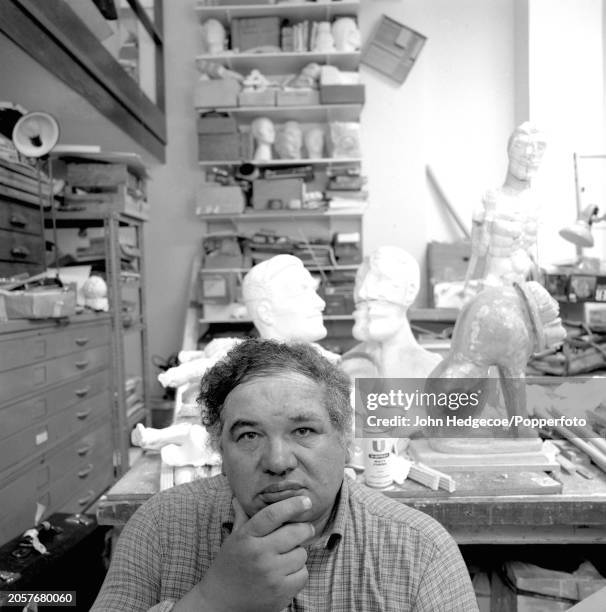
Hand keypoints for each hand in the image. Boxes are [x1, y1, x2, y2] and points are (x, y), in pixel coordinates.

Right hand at [178, 495, 313, 611]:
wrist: (220, 604)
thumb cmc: (229, 566)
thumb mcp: (233, 540)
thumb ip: (241, 518)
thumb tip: (238, 497)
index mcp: (246, 537)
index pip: (273, 515)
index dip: (293, 505)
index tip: (306, 500)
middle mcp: (259, 554)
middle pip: (295, 532)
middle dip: (305, 528)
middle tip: (305, 529)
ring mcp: (271, 575)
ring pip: (302, 554)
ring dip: (298, 553)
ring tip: (286, 556)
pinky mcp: (280, 593)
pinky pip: (303, 574)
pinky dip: (299, 572)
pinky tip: (287, 572)